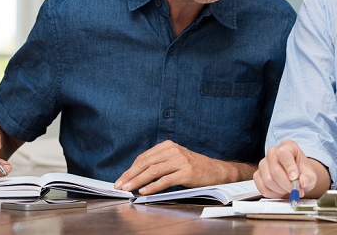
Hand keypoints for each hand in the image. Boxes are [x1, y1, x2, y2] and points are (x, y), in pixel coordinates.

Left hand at [114, 140, 252, 194]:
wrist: (216, 171)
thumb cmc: (193, 167)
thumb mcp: (176, 159)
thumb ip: (160, 162)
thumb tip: (137, 175)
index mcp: (168, 146)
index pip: (144, 157)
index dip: (131, 169)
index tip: (121, 179)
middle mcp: (174, 151)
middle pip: (146, 163)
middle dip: (130, 175)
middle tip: (120, 185)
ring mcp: (180, 161)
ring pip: (153, 171)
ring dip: (138, 181)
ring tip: (128, 189)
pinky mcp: (186, 172)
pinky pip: (166, 180)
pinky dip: (153, 186)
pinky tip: (144, 191)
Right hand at [253, 139, 325, 198]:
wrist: (296, 178)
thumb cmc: (302, 173)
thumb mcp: (311, 175)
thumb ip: (309, 178)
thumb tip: (303, 181)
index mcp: (287, 146)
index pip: (283, 153)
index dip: (289, 166)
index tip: (295, 178)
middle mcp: (272, 152)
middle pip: (275, 169)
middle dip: (286, 184)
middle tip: (295, 190)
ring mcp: (263, 163)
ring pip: (268, 180)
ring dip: (280, 190)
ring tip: (289, 190)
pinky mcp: (257, 175)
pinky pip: (262, 187)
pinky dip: (273, 194)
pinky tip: (280, 192)